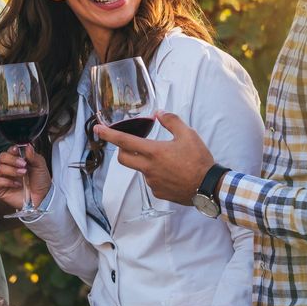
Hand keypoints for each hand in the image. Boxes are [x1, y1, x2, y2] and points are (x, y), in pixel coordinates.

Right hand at [0, 146, 51, 210]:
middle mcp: (10, 168)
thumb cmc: (41, 183)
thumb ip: (33, 156)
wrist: (43, 198)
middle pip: (2, 157)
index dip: (12, 150)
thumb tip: (27, 145)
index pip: (10, 151)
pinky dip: (8, 182)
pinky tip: (18, 185)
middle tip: (23, 164)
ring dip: (13, 170)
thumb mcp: (40, 167)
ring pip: (0, 168)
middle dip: (12, 159)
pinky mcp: (1, 189)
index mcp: (18, 161)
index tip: (17, 150)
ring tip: (23, 174)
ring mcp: (5, 178)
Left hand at [93, 112, 213, 204]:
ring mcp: (152, 182)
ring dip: (145, 163)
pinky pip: (151, 181)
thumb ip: (171, 121)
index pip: (124, 141)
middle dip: (122, 150)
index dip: (108, 134)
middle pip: (123, 159)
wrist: (209, 187)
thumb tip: (159, 113)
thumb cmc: (199, 160)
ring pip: (140, 169)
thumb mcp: (188, 134)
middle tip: (133, 145)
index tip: (97, 129)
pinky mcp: (158, 192)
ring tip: (168, 161)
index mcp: (154, 151)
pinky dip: (156, 175)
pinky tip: (172, 173)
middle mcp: (148, 168)